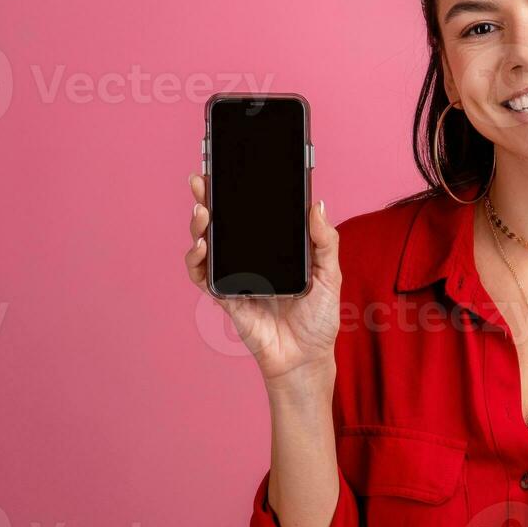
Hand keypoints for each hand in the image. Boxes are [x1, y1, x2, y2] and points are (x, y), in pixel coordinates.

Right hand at [184, 173, 342, 385]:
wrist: (306, 357)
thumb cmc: (319, 319)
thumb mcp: (331, 275)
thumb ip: (326, 241)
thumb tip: (317, 205)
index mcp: (275, 248)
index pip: (253, 214)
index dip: (239, 192)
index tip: (229, 168)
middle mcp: (252, 257)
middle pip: (224, 222)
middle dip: (208, 198)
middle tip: (202, 180)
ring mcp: (236, 275)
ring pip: (208, 243)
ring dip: (199, 225)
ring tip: (203, 210)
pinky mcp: (226, 295)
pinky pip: (203, 275)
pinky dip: (196, 260)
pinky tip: (202, 247)